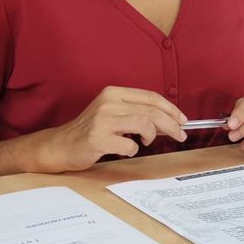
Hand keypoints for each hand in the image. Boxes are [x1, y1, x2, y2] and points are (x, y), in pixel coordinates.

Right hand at [36, 86, 187, 172]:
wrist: (61, 145)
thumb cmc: (90, 131)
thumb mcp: (113, 114)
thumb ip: (137, 114)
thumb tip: (169, 121)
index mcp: (114, 93)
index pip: (150, 97)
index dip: (170, 108)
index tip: (182, 120)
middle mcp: (108, 103)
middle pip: (151, 111)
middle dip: (171, 124)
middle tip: (181, 135)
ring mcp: (102, 120)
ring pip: (144, 124)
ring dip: (152, 135)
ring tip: (147, 141)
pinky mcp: (98, 139)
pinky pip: (129, 146)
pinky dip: (132, 150)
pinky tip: (124, 150)